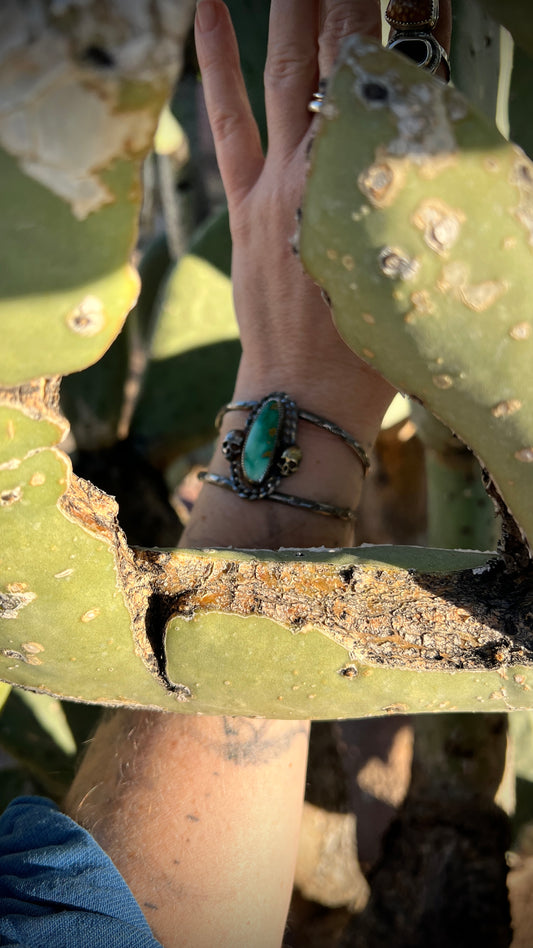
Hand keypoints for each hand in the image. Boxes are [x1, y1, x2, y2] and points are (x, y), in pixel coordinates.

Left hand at [195, 0, 395, 437]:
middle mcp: (323, 169)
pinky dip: (217, 62)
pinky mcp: (247, 203)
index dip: (391, 22)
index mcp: (372, 185)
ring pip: (283, 72)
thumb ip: (415, 203)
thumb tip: (425, 146)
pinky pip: (228, 120)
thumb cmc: (374, 350)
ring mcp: (277, 182)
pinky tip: (208, 9)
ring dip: (293, 4)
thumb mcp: (411, 269)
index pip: (384, 77)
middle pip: (337, 58)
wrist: (305, 396)